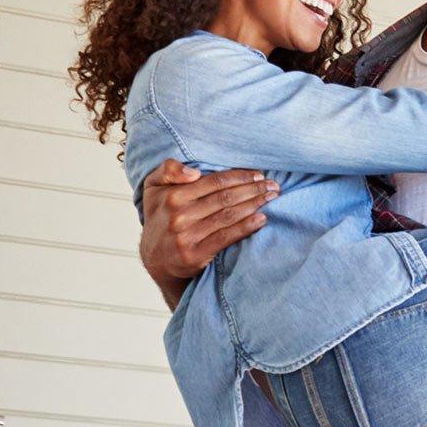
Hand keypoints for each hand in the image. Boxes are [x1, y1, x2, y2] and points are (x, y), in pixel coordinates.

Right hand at [137, 159, 273, 309]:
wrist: (154, 257)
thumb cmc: (160, 216)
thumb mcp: (153, 187)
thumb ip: (168, 170)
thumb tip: (193, 172)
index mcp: (172, 196)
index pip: (214, 182)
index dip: (239, 176)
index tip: (258, 174)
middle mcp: (179, 216)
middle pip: (225, 198)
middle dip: (253, 189)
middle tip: (273, 185)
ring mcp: (187, 237)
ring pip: (228, 216)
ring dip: (254, 205)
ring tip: (271, 198)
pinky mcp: (195, 255)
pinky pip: (226, 237)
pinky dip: (246, 227)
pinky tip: (261, 219)